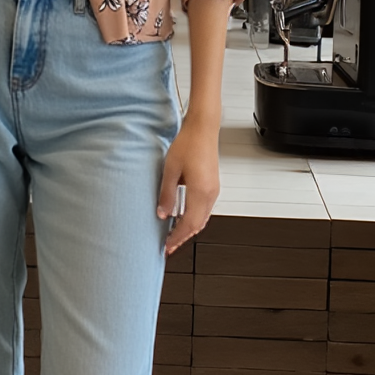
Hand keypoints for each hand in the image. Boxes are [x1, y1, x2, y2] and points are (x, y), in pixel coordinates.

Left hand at [158, 113, 219, 256]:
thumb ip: (166, 194)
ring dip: (188, 228)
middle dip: (182, 237)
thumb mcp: (170, 170)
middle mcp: (210, 194)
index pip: (188, 225)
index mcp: (200, 192)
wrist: (202, 128)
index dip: (177, 238)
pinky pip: (204, 209)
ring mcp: (213, 190)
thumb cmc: (188, 143)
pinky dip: (193, 218)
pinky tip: (182, 217)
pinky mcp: (212, 185)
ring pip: (202, 218)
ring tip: (173, 234)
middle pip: (197, 225)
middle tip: (168, 245)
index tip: (167, 246)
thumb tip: (162, 213)